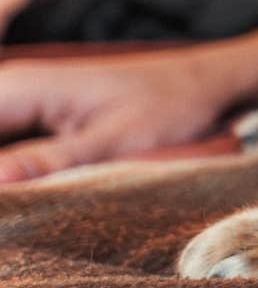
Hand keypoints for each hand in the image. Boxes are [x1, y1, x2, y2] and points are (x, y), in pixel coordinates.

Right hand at [0, 45, 243, 182]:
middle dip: (3, 180)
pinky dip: (16, 173)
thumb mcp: (111, 141)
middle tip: (28, 204)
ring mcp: (21, 105)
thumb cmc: (169, 103)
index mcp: (18, 87)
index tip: (12, 199)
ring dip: (11, 179)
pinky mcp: (35, 121)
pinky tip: (28, 197)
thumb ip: (44, 164)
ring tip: (35, 200)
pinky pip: (7, 147)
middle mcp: (10, 90)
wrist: (207, 83)